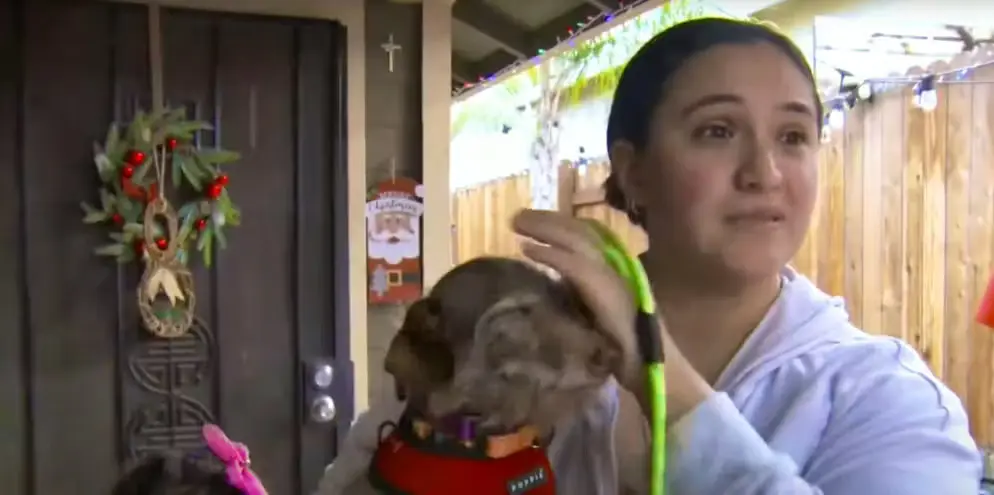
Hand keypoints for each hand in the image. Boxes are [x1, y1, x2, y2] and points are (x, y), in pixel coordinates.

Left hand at [511, 209, 642, 389]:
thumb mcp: (597, 312)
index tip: (533, 221)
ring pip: (577, 240)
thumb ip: (580, 293)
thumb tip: (553, 282)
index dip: (561, 224)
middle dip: (548, 220)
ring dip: (545, 228)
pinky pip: (575, 265)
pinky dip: (550, 255)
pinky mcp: (606, 290)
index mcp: (614, 269)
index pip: (587, 236)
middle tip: (516, 216)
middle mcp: (616, 265)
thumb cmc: (623, 348)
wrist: (648, 368)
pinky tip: (528, 249)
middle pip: (580, 231)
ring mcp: (613, 275)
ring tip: (517, 224)